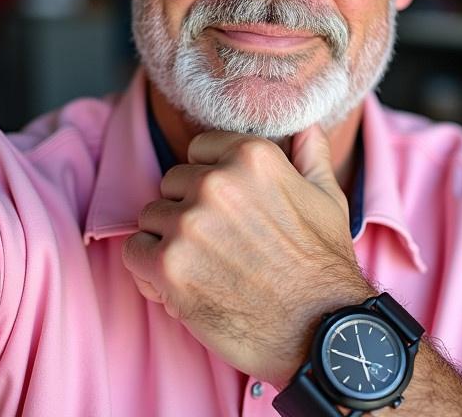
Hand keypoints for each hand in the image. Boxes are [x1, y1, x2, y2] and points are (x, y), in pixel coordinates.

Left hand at [121, 124, 372, 386]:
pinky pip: (134, 252)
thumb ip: (309, 157)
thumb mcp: (327, 199)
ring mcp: (189, 223)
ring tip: (203, 268)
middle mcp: (215, 182)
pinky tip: (179, 285)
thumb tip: (306, 129)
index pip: (198, 150)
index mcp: (251, 157)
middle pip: (172, 183)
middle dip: (188, 211)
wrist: (320, 331)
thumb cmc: (323, 266)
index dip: (208, 179)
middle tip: (218, 245)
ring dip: (169, 241)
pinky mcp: (168, 265)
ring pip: (151, 217)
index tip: (225, 209)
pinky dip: (150, 270)